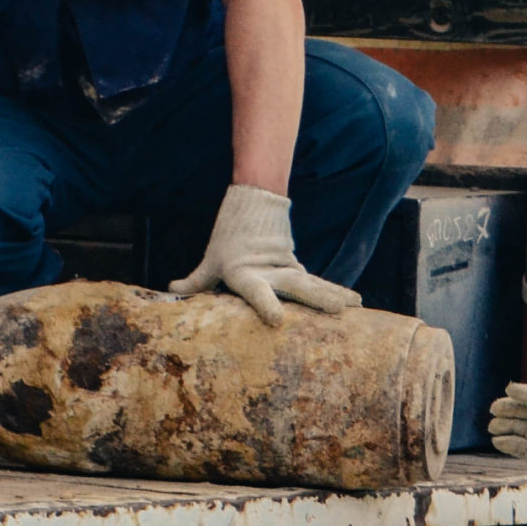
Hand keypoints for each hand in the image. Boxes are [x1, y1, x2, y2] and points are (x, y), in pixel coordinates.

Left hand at [167, 183, 360, 326]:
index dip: (264, 304)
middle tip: (338, 309)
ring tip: (354, 306)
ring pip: (312, 283)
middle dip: (316, 298)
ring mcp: (286, 268)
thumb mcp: (211, 260)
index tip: (277, 320)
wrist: (255, 204)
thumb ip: (196, 281)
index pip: (255, 291)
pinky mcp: (297, 267)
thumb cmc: (229, 239)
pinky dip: (336, 291)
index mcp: (244, 273)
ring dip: (332, 295)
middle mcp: (269, 271)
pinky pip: (317, 282)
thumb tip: (171, 291)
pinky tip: (355, 303)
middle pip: (295, 286)